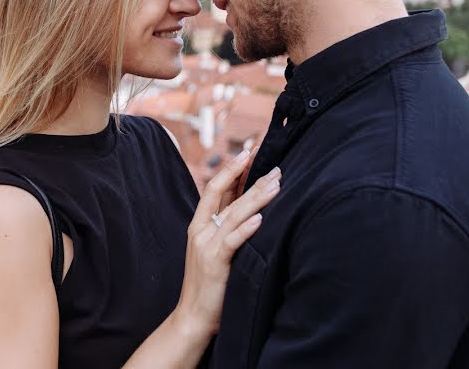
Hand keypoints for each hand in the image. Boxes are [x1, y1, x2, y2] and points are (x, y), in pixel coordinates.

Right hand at [174, 149, 281, 337]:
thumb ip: (226, 229)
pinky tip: (261, 218)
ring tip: (276, 183)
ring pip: (233, 214)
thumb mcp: (214, 250)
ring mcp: (206, 246)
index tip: (248, 152)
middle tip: (273, 163)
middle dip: (249, 176)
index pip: (214, 188)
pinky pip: (232, 241)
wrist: (193, 317)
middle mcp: (201, 231)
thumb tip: (250, 209)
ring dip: (256, 197)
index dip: (232, 169)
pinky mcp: (215, 263)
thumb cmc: (209, 285)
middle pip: (226, 195)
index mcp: (199, 225)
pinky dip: (247, 228)